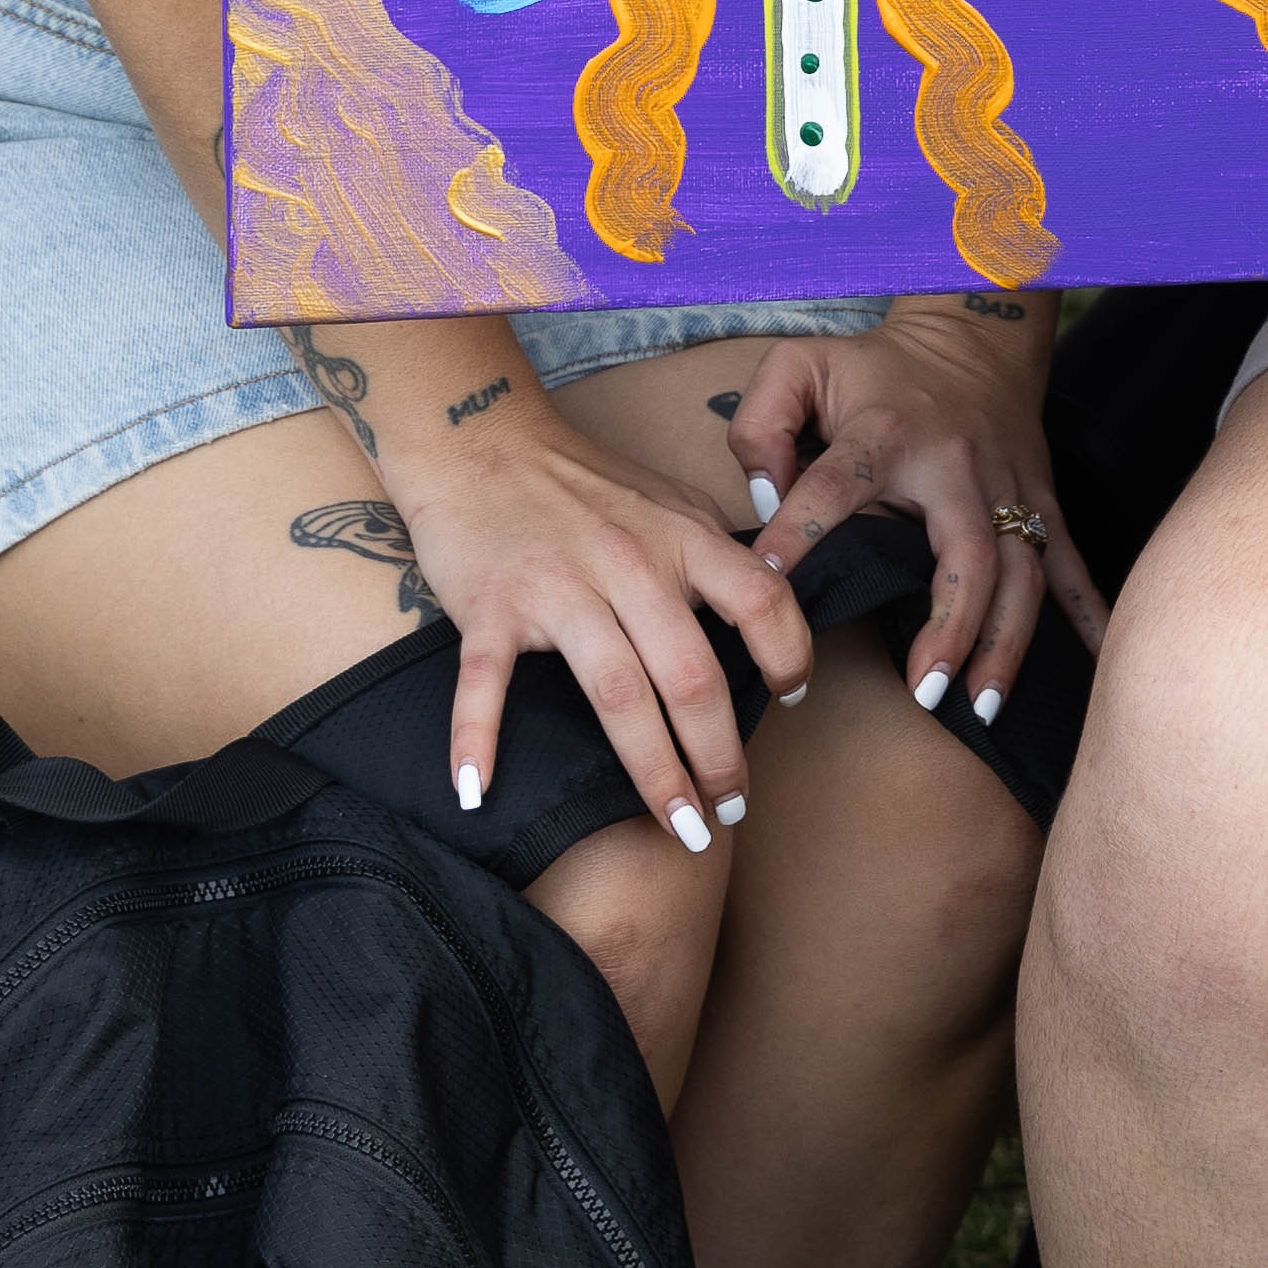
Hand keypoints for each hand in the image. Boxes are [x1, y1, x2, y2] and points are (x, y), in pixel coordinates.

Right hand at [372, 356, 815, 853]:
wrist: (480, 439)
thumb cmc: (582, 483)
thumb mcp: (669, 503)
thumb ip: (714, 558)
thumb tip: (771, 620)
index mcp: (681, 536)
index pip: (761, 599)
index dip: (787, 655)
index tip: (790, 701)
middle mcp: (629, 563)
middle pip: (691, 674)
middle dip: (719, 755)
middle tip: (728, 813)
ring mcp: (558, 587)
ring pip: (616, 693)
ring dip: (652, 771)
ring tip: (676, 828)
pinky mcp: (491, 606)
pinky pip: (485, 683)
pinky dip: (476, 738)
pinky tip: (479, 790)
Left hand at [738, 299, 1105, 724]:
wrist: (974, 338)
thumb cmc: (874, 368)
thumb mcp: (799, 367)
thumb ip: (761, 426)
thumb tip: (763, 499)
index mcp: (885, 433)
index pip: (836, 485)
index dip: (800, 532)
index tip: (770, 590)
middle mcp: (954, 465)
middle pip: (966, 549)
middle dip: (952, 624)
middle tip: (924, 689)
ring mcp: (1008, 487)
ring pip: (1022, 570)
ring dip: (1007, 640)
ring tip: (980, 704)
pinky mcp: (1042, 501)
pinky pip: (1071, 563)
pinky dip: (1089, 613)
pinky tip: (1096, 661)